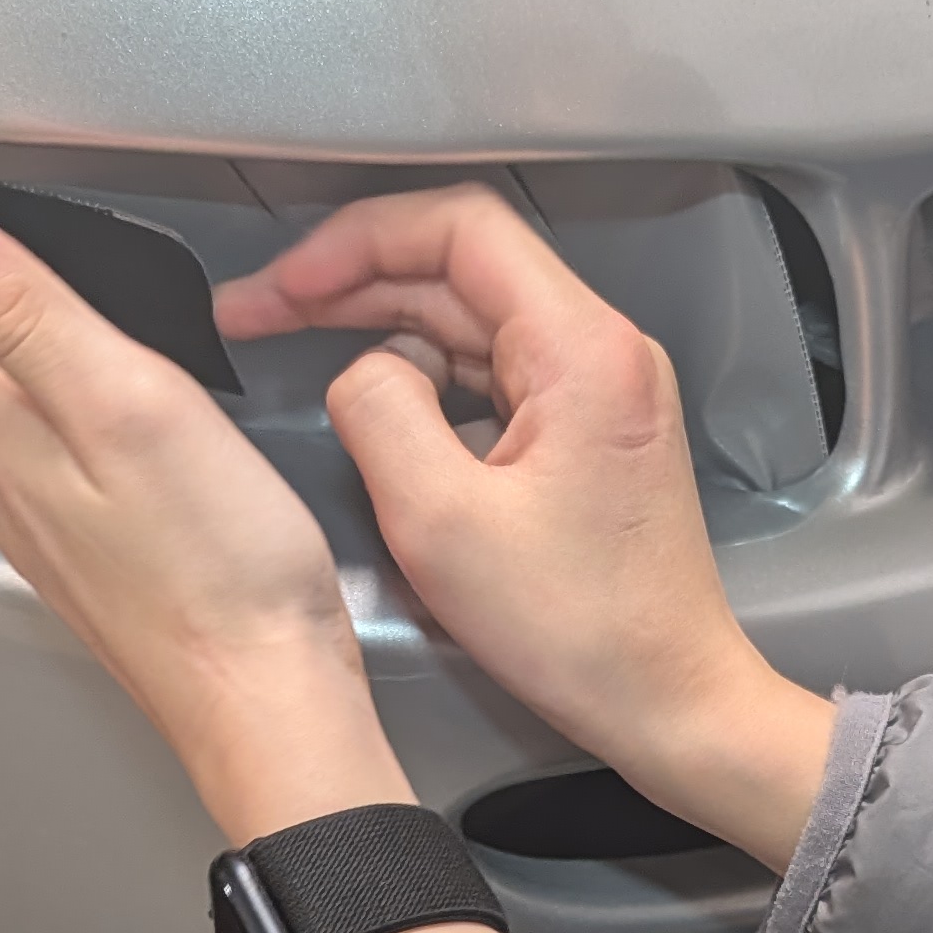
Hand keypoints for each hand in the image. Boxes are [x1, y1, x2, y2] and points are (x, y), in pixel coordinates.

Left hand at [0, 182, 400, 846]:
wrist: (266, 701)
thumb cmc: (218, 567)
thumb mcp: (119, 403)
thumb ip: (20, 310)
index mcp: (17, 430)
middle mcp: (21, 482)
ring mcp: (59, 529)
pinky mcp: (106, 562)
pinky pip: (46, 460)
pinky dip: (32, 408)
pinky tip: (56, 414)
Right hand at [219, 186, 833, 867]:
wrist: (672, 703)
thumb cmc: (581, 632)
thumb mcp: (440, 523)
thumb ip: (378, 414)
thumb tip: (357, 369)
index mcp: (583, 350)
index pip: (460, 229)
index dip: (357, 241)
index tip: (289, 284)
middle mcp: (603, 351)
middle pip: (460, 268)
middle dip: (351, 280)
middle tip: (259, 311)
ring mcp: (599, 390)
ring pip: (470, 318)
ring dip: (380, 325)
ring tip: (294, 343)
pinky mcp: (587, 431)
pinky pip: (491, 373)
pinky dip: (424, 376)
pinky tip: (371, 404)